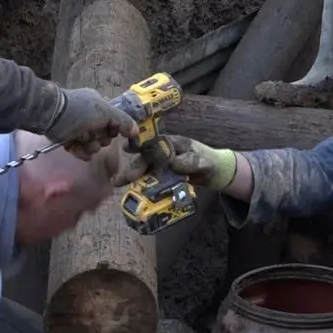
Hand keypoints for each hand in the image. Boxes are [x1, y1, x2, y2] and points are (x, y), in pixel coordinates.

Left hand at [46, 87, 139, 159]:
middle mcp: (89, 116)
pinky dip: (79, 151)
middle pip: (104, 135)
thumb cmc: (79, 111)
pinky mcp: (68, 139)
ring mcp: (78, 128)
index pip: (114, 121)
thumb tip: (136, 131)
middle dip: (100, 139)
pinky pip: (81, 150)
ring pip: (93, 145)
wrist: (50, 116)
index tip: (111, 131)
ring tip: (81, 141)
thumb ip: (122, 121)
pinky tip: (74, 147)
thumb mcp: (104, 112)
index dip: (114, 128)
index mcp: (98, 104)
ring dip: (89, 146)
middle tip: (93, 136)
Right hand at [113, 135, 237, 190]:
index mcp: (170, 144)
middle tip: (125, 177)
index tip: (128, 148)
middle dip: (134, 167)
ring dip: (131, 176)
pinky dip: (139, 185)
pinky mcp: (161, 177)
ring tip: (118, 183)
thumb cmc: (208, 160)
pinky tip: (129, 190)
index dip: (139, 145)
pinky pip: (149, 180)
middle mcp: (162, 153)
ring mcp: (160, 165)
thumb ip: (189, 161)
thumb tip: (173, 163)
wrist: (214, 173)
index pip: (153, 143)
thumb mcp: (202, 160)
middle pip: (145, 158)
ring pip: (144, 170)